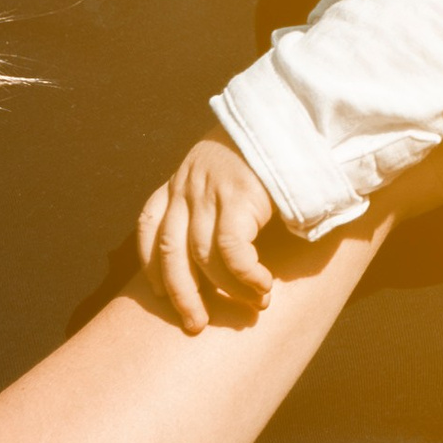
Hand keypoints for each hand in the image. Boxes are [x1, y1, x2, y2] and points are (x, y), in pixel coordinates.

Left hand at [135, 132, 278, 334]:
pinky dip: (246, 276)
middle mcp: (188, 186)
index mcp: (180, 180)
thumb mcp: (226, 172)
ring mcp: (210, 191)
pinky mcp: (238, 197)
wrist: (293, 118)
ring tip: (253, 306)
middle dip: (181, 295)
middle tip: (196, 324)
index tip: (159, 293)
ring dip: (228, 290)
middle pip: (170, 253)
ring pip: (203, 257)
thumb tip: (213, 249)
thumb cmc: (269, 153)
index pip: (149, 226)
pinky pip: (232, 251)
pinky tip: (263, 287)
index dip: (150, 264)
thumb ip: (213, 201)